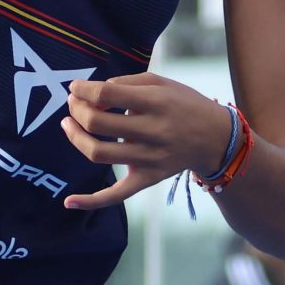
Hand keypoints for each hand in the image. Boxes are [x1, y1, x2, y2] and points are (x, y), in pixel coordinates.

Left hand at [60, 73, 234, 211]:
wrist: (217, 138)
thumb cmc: (184, 104)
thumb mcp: (160, 82)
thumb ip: (125, 83)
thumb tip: (93, 95)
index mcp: (155, 102)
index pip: (107, 95)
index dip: (84, 90)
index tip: (75, 87)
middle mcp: (152, 132)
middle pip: (98, 123)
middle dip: (77, 110)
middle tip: (73, 103)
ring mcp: (149, 159)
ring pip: (99, 153)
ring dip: (75, 137)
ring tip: (68, 124)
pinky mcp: (148, 178)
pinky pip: (117, 195)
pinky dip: (92, 201)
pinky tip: (69, 202)